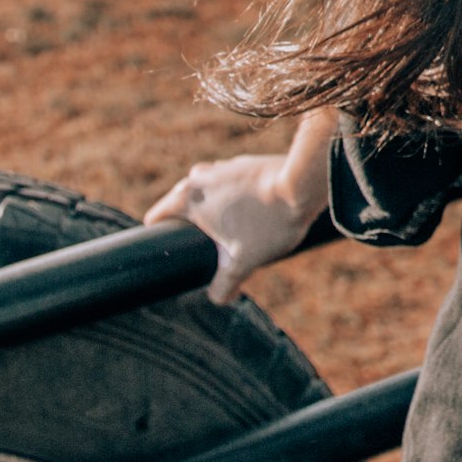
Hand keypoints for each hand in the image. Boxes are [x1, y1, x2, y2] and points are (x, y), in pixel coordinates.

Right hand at [144, 118, 334, 303]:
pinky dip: (234, 199)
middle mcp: (201, 175)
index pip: (156, 217)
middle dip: (191, 227)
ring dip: (214, 211)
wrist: (305, 183)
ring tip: (234, 234)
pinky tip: (254, 216)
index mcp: (188, 196)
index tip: (169, 254)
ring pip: (207, 192)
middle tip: (208, 250)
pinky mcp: (246, 163)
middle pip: (182, 204)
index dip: (157, 237)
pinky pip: (230, 184)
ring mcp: (224, 166)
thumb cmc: (270, 221)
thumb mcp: (243, 262)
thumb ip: (225, 284)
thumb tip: (218, 298)